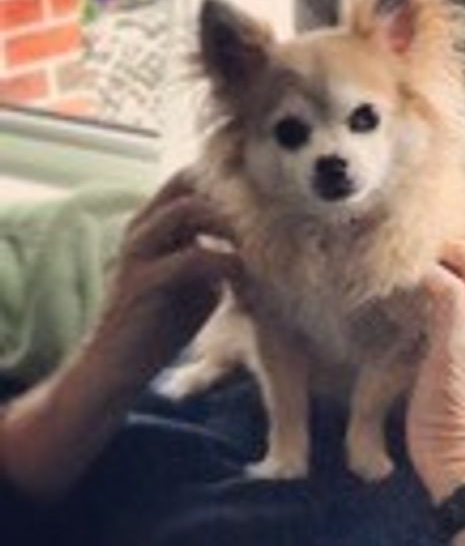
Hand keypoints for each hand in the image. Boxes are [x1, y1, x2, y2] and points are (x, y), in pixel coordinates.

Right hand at [82, 168, 241, 397]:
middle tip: (265, 224)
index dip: (228, 184)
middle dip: (232, 199)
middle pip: (188, 183)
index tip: (264, 206)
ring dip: (229, 226)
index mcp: (153, 225)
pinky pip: (193, 257)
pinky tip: (244, 279)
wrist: (118, 366)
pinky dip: (226, 263)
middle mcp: (142, 228)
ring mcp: (139, 251)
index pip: (189, 180)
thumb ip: (218, 259)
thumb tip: (263, 250)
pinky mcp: (144, 280)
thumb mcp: (198, 284)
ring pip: (187, 210)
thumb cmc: (161, 324)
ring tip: (254, 249)